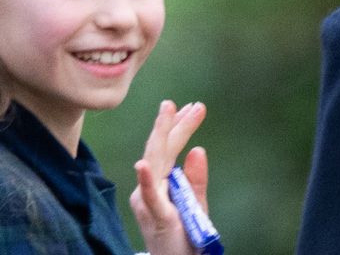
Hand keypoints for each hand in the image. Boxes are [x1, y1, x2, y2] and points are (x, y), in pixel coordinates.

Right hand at [130, 100, 210, 254]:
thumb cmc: (183, 235)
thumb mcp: (194, 202)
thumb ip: (196, 178)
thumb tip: (198, 149)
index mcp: (158, 185)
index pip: (168, 150)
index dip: (180, 127)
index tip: (193, 106)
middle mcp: (148, 191)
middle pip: (161, 151)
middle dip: (173, 124)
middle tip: (189, 103)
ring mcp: (150, 203)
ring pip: (156, 164)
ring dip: (162, 137)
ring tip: (167, 113)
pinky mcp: (158, 218)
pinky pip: (150, 197)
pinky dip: (146, 180)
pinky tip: (142, 164)